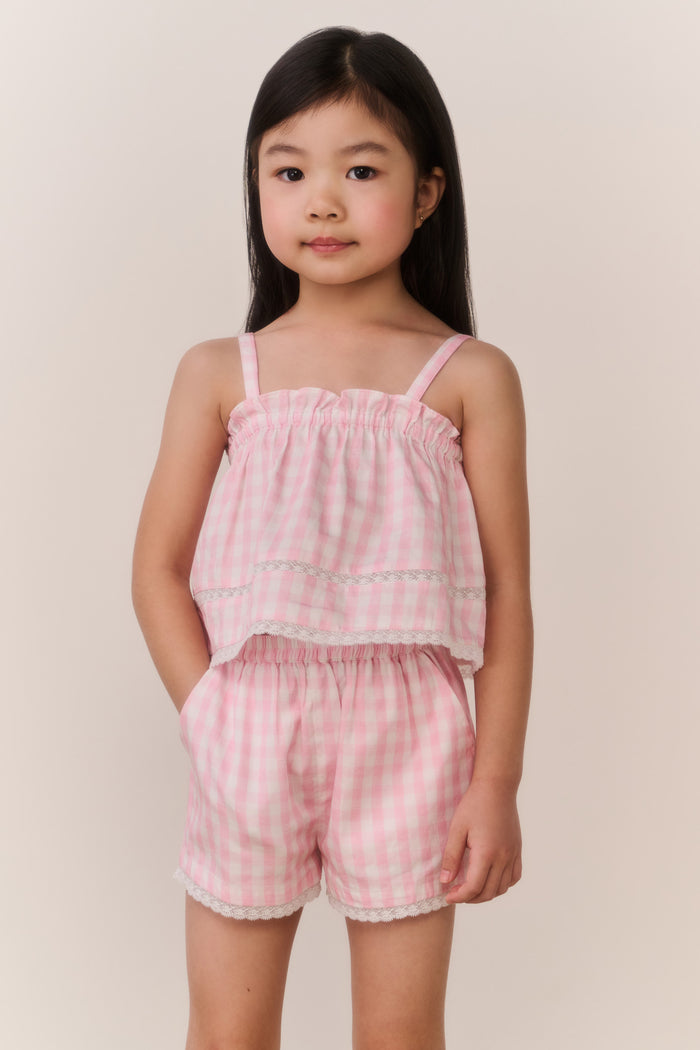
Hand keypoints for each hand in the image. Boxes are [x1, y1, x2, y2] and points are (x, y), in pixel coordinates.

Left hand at [439, 778, 521, 903]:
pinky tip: (490, 879)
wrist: (497, 788)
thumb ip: (451, 857)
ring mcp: (512, 854)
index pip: (473, 887)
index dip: (459, 896)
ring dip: (487, 893)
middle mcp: (503, 857)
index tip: (447, 895)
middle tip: (456, 892)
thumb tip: (446, 881)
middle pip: (488, 892)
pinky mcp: (517, 849)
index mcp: (486, 853)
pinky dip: (503, 884)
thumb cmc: (474, 805)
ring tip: (471, 887)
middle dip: (471, 898)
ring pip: (503, 888)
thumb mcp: (457, 829)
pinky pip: (514, 877)